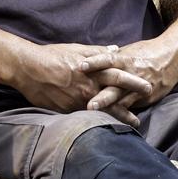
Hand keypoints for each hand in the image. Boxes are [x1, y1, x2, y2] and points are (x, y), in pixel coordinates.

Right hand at [10, 42, 155, 126]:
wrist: (29, 69)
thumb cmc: (53, 56)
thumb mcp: (77, 49)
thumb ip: (98, 51)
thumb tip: (116, 49)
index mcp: (93, 71)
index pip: (119, 77)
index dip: (134, 83)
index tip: (148, 88)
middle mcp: (88, 87)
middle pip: (113, 100)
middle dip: (128, 110)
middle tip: (140, 121)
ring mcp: (78, 100)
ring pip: (100, 113)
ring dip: (114, 120)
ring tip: (124, 129)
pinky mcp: (66, 110)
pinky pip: (83, 118)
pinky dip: (95, 123)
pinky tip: (102, 129)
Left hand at [75, 38, 177, 120]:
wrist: (172, 57)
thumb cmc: (146, 52)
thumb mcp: (129, 51)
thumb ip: (111, 59)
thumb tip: (90, 59)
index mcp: (126, 59)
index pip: (108, 59)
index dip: (95, 62)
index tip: (81, 66)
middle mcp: (132, 74)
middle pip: (116, 86)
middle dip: (103, 97)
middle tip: (90, 106)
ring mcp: (139, 88)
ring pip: (123, 100)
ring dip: (111, 109)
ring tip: (99, 118)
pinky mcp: (147, 98)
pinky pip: (132, 107)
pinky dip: (123, 115)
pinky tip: (113, 123)